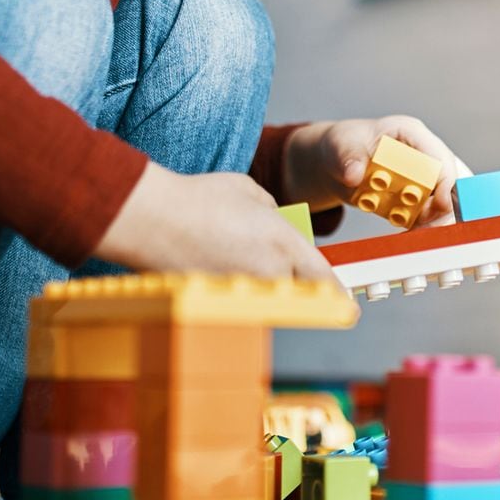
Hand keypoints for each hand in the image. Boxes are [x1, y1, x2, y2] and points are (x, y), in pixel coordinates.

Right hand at [95, 162, 340, 280]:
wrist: (151, 220)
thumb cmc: (200, 198)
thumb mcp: (251, 192)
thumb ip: (274, 214)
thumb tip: (277, 227)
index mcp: (284, 244)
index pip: (323, 280)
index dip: (338, 295)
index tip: (348, 307)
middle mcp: (269, 273)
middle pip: (299, 292)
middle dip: (299, 284)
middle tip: (287, 269)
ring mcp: (242, 291)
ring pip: (268, 295)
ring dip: (263, 282)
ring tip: (236, 252)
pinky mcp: (218, 300)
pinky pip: (239, 297)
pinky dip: (234, 284)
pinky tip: (215, 261)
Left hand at [283, 116, 472, 225]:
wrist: (338, 163)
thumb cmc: (345, 144)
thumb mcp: (340, 146)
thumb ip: (347, 158)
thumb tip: (354, 175)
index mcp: (411, 134)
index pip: (438, 155)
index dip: (445, 179)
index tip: (441, 204)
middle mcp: (423, 156)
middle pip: (450, 180)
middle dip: (448, 205)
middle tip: (437, 229)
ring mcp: (422, 179)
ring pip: (443, 202)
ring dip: (436, 222)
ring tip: (421, 239)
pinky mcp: (416, 199)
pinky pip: (428, 217)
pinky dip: (424, 230)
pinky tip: (414, 241)